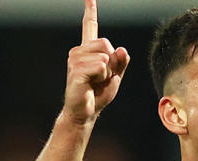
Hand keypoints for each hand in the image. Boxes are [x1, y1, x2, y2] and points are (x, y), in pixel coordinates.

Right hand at [63, 0, 129, 124]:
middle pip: (106, 44)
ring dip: (107, 73)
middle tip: (102, 77)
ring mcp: (75, 60)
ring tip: (95, 82)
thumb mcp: (116, 77)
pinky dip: (102, 77)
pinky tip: (91, 84)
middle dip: (112, 63)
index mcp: (88, 50)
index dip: (90, 10)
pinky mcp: (76, 70)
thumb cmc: (98, 94)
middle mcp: (79, 51)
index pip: (90, 26)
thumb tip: (121, 49)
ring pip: (105, 57)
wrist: (86, 112)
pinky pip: (100, 67)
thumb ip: (121, 62)